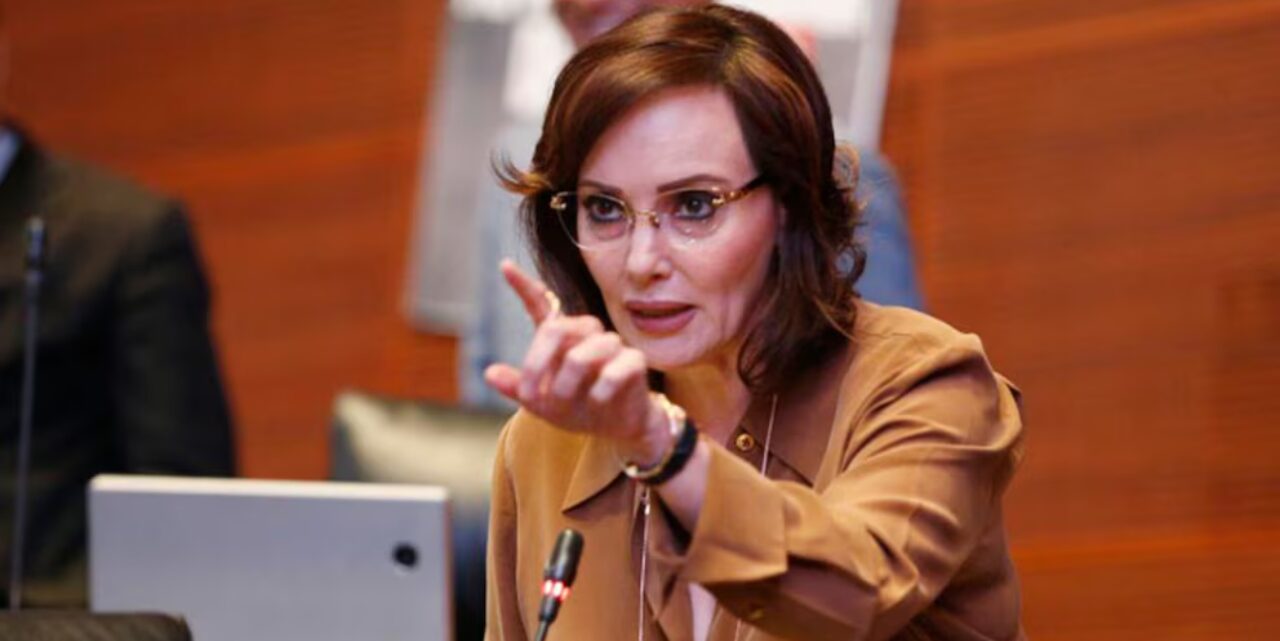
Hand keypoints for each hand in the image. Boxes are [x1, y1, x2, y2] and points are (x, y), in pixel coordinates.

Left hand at [484, 260, 671, 462]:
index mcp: (561, 337)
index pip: (542, 304)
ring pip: (581, 358)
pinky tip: (597, 404)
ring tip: (564, 406)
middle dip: (537, 366)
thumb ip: (518, 388)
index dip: (523, 285)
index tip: (505, 266)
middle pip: (556, 331)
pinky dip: (597, 396)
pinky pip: (611, 374)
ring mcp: (612, 344)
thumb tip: (489, 373)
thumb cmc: (578, 408)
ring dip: (565, 388)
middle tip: (530, 396)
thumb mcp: (542, 404)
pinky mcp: (634, 360)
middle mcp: (586, 333)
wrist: (616, 427)